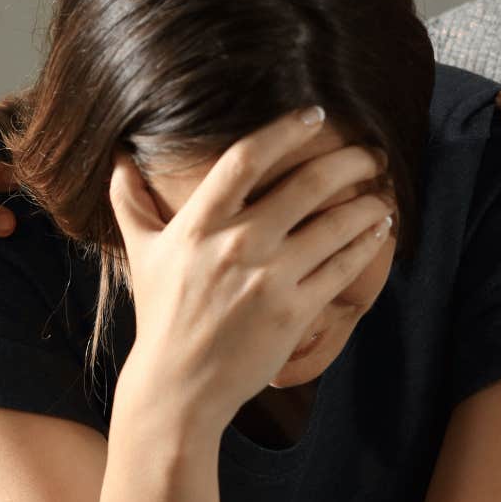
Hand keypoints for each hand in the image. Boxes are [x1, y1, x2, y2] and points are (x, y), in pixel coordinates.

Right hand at [107, 109, 396, 425]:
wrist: (179, 387)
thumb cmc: (162, 315)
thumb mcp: (142, 254)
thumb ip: (131, 202)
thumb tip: (118, 158)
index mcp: (198, 225)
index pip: (246, 158)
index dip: (285, 129)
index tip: (314, 115)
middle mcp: (236, 245)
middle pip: (306, 184)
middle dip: (348, 162)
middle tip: (370, 153)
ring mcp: (269, 279)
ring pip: (334, 226)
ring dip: (367, 203)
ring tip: (382, 193)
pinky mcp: (294, 312)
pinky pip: (342, 268)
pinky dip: (366, 244)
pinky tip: (379, 230)